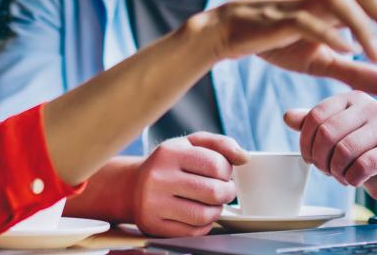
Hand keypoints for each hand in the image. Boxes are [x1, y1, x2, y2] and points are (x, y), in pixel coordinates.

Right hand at [132, 132, 247, 236]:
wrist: (132, 186)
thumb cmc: (169, 164)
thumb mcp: (190, 144)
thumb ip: (220, 144)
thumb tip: (244, 157)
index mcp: (169, 153)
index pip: (216, 164)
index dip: (227, 171)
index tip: (222, 173)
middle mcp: (158, 177)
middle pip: (213, 192)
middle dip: (227, 192)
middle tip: (223, 190)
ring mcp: (153, 203)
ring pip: (204, 215)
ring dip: (216, 210)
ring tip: (211, 202)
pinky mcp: (153, 225)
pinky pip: (193, 232)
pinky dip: (203, 225)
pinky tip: (197, 213)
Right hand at [191, 0, 376, 95]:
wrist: (228, 33)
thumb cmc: (278, 43)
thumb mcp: (325, 62)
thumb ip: (361, 72)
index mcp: (344, 8)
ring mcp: (305, 4)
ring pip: (345, 1)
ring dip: (368, 28)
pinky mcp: (281, 16)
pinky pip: (310, 19)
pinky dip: (330, 32)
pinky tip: (345, 50)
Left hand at [283, 92, 376, 205]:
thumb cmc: (361, 151)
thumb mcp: (334, 134)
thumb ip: (312, 124)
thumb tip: (287, 116)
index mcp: (353, 99)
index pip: (316, 115)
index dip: (305, 141)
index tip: (308, 157)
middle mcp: (372, 108)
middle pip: (328, 133)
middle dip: (320, 158)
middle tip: (324, 169)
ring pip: (344, 150)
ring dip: (335, 170)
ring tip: (340, 175)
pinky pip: (362, 166)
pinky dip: (351, 178)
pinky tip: (354, 179)